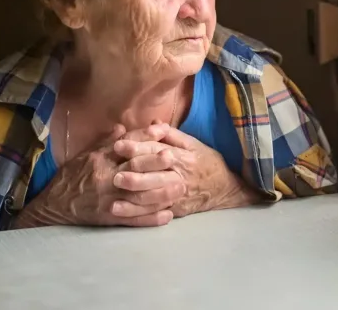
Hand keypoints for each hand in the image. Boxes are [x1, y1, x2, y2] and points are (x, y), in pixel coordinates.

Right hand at [14, 124, 184, 228]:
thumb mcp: (85, 155)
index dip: (144, 137)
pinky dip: (151, 218)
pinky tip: (168, 216)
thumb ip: (105, 142)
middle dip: (156, 163)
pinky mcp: (109, 217)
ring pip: (138, 195)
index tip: (163, 131)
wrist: (54, 206)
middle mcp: (106, 177)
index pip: (126, 145)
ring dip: (161, 193)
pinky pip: (133, 219)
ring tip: (181, 188)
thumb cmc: (71, 177)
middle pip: (134, 168)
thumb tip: (122, 126)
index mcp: (100, 159)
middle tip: (175, 158)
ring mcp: (109, 199)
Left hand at [113, 125, 261, 217]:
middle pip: (153, 176)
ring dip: (132, 199)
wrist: (225, 188)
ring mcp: (177, 196)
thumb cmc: (207, 162)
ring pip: (152, 198)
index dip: (137, 148)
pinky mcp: (176, 210)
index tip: (118, 146)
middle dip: (133, 177)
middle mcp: (179, 177)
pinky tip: (121, 213)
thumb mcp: (193, 144)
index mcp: (182, 157)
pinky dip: (137, 214)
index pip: (157, 151)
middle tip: (113, 176)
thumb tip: (153, 123)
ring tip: (113, 198)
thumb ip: (172, 134)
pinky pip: (154, 213)